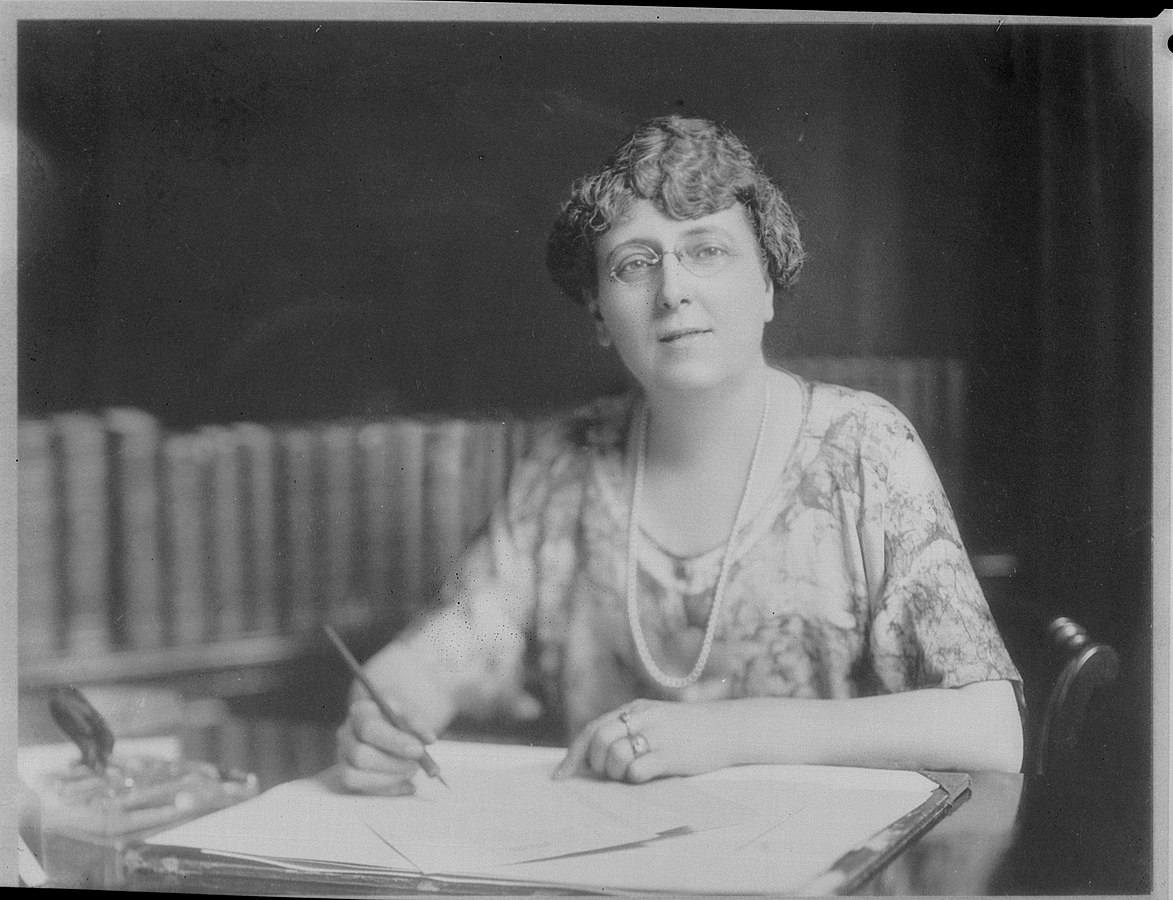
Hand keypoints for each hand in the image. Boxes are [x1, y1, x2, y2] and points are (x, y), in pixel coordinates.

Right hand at [335, 691, 437, 795]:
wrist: (399, 722)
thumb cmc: (406, 715)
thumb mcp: (413, 709)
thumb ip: (417, 721)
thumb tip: (427, 739)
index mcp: (361, 710)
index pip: (370, 728)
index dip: (396, 742)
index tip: (420, 749)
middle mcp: (346, 733)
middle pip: (360, 756)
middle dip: (393, 763)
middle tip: (417, 764)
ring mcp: (344, 756)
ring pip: (354, 777)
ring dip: (389, 778)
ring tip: (412, 770)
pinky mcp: (350, 775)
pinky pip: (363, 791)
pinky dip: (390, 790)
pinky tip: (409, 785)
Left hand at [552, 699, 734, 783]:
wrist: (728, 728)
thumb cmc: (689, 730)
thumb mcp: (656, 719)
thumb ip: (630, 729)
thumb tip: (596, 755)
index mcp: (635, 709)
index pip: (593, 728)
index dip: (574, 753)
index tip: (562, 774)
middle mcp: (643, 718)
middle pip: (599, 741)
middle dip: (595, 763)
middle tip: (608, 773)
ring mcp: (657, 736)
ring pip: (615, 756)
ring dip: (616, 772)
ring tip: (631, 774)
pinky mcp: (671, 755)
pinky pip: (637, 770)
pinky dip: (634, 778)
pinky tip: (646, 775)